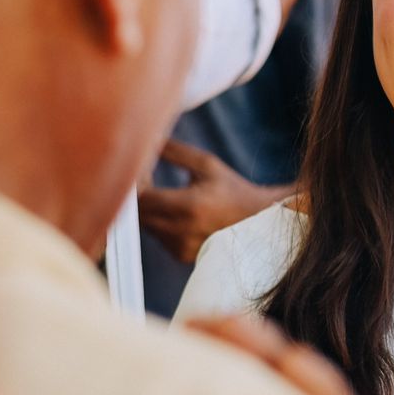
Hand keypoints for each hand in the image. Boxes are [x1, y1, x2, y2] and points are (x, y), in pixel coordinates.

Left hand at [137, 140, 290, 263]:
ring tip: (170, 196)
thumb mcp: (207, 165)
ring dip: (150, 211)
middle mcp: (183, 231)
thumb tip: (147, 139)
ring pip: (147, 227)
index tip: (143, 171)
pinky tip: (180, 214)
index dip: (136, 184)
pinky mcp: (182, 256)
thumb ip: (174, 152)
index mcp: (189, 206)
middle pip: (140, 215)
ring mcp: (182, 247)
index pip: (142, 198)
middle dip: (139, 197)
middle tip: (148, 180)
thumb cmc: (232, 189)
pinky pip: (158, 237)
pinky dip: (161, 224)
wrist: (257, 221)